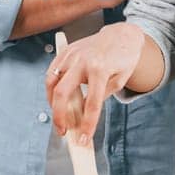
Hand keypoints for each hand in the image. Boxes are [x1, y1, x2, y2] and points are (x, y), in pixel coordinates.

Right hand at [47, 24, 147, 143]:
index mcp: (99, 69)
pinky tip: (56, 99)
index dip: (87, 125)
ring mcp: (71, 55)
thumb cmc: (124, 58)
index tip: (83, 140)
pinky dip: (50, 88)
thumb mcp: (120, 80)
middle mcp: (82, 61)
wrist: (122, 34)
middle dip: (59, 116)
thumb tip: (83, 113)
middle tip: (62, 131)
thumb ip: (102, 96)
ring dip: (52, 102)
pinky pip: (51, 72)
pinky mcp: (66, 52)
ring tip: (58, 115)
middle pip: (62, 93)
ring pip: (51, 82)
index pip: (91, 104)